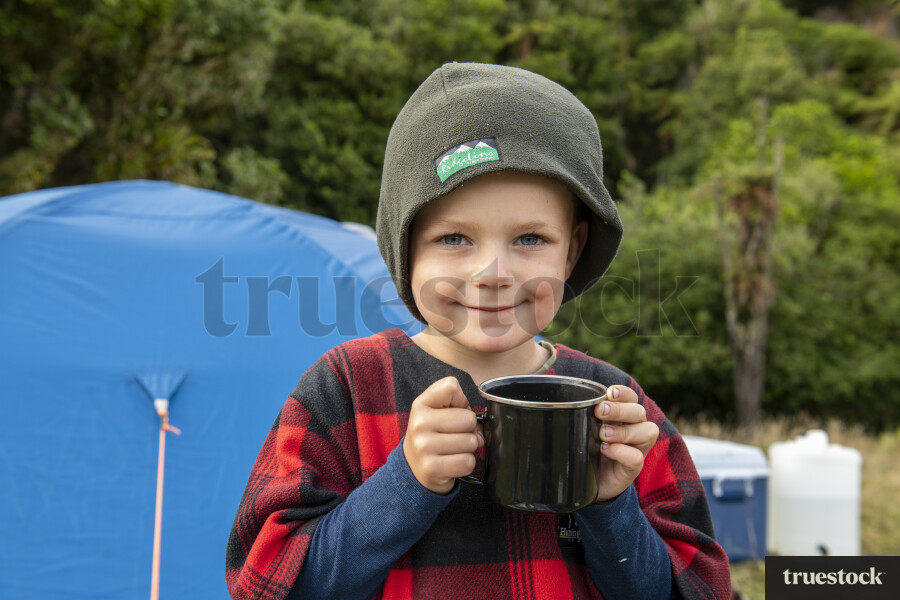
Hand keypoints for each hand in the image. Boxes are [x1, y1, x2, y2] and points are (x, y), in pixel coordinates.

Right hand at [403, 377, 483, 493]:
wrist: (412, 466)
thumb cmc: (431, 435)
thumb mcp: (434, 410)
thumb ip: (455, 401)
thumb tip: (478, 420)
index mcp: (420, 405)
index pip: (451, 386)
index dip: (461, 400)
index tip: (453, 411)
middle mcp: (419, 424)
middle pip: (469, 419)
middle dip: (469, 429)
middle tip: (456, 435)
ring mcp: (424, 447)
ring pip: (471, 442)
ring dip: (469, 448)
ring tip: (454, 449)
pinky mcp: (432, 468)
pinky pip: (467, 462)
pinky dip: (466, 463)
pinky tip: (453, 462)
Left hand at [593, 384, 658, 502]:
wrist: (587, 482)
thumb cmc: (587, 450)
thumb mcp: (584, 430)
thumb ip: (583, 416)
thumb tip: (567, 402)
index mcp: (623, 416)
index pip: (631, 398)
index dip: (624, 393)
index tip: (609, 393)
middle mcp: (635, 429)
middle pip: (639, 412)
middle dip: (620, 409)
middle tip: (600, 411)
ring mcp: (637, 449)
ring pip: (647, 432)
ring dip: (623, 430)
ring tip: (602, 434)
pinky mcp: (633, 468)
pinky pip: (636, 457)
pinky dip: (621, 451)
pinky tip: (605, 450)